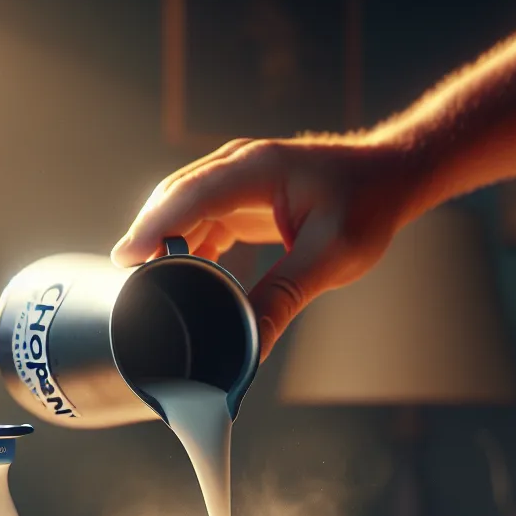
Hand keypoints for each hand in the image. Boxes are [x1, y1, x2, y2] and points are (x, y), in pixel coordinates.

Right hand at [111, 136, 423, 358]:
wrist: (390, 176)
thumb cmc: (367, 205)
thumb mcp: (330, 257)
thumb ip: (284, 298)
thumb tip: (250, 348)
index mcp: (256, 169)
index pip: (191, 195)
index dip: (155, 227)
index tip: (125, 259)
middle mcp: (237, 167)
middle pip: (173, 202)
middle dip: (148, 242)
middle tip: (129, 292)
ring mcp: (233, 180)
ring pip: (180, 213)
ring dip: (164, 249)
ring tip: (150, 295)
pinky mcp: (237, 198)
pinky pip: (197, 223)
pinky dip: (185, 251)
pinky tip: (180, 283)